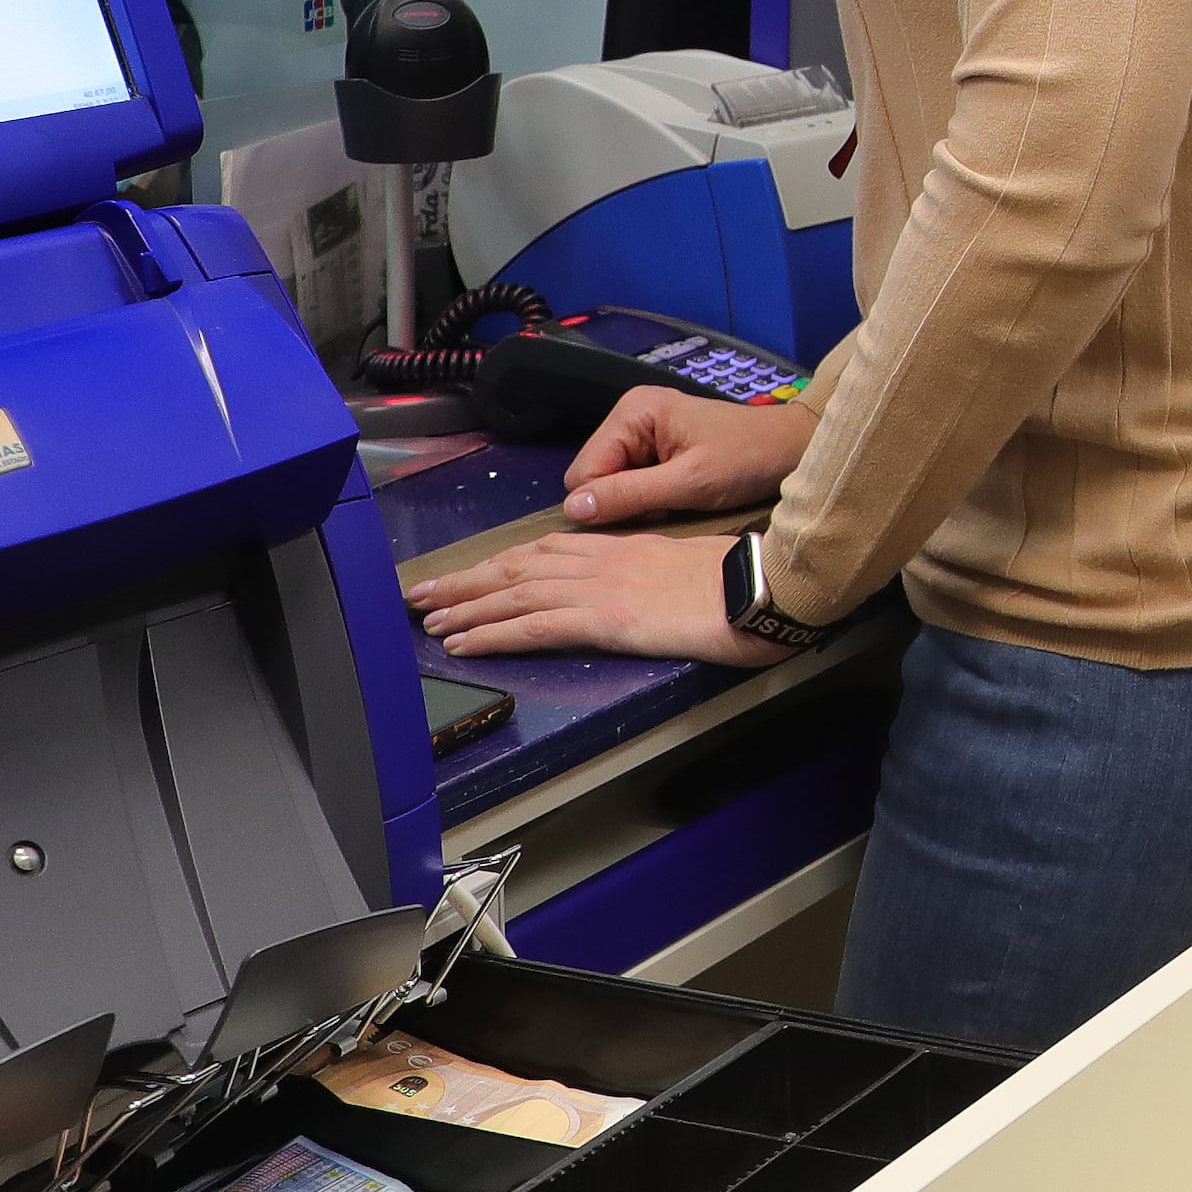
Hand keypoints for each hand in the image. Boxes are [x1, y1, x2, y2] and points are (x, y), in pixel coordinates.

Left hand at [406, 528, 782, 665]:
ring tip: (428, 618)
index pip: (549, 550)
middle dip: (466, 580)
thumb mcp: (698, 568)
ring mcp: (603, 587)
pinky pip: (536, 625)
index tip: (471, 573)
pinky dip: (491, 633)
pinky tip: (461, 643)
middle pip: (519, 565)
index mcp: (627, 548)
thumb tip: (652, 589)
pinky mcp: (606, 617)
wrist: (769, 588)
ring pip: (516, 592)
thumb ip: (663, 574)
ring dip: (465, 605)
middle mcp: (605, 560)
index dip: (503, 562)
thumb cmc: (748, 582)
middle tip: (422, 592)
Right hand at [557, 388, 818, 527]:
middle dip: (624, 499)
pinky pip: (633, 482)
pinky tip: (680, 495)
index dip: (605, 501)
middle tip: (668, 503)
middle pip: (595, 477)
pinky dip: (652, 496)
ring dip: (640, 500)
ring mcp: (643, 431)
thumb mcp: (689, 482)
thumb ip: (630, 495)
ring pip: (612, 484)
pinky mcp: (657, 448)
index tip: (647, 511)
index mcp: (632, 412)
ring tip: (678, 499)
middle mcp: (629, 415)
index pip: (582, 471)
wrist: (793, 448)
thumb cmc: (747, 460)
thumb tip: (572, 509)